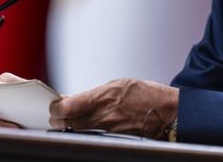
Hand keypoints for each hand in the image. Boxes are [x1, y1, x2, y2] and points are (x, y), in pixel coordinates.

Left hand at [48, 79, 177, 138]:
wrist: (169, 112)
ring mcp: (109, 128)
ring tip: (65, 119)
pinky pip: (92, 133)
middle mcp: (105, 114)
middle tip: (55, 113)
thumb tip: (74, 98)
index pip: (70, 106)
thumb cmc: (147, 95)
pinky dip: (83, 129)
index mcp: (105, 96)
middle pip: (70, 122)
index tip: (53, 104)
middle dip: (58, 119)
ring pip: (79, 129)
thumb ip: (95, 94)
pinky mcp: (114, 137)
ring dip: (69, 125)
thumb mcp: (119, 85)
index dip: (57, 107)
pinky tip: (82, 124)